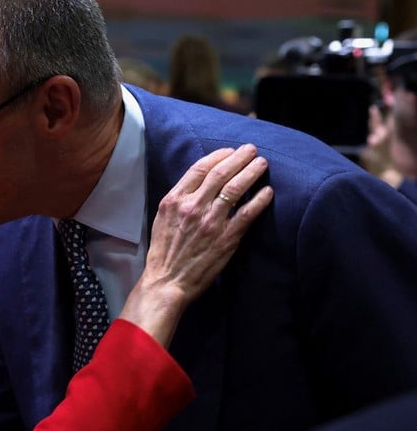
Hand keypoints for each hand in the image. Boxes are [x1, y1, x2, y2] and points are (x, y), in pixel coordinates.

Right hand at [118, 144, 273, 346]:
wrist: (167, 280)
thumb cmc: (165, 251)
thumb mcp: (162, 218)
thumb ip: (179, 199)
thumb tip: (200, 182)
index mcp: (174, 200)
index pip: (199, 168)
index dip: (218, 156)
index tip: (230, 151)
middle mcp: (192, 207)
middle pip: (220, 173)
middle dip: (239, 158)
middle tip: (252, 150)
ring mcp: (210, 222)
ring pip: (235, 188)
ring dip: (252, 172)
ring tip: (262, 164)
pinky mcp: (226, 238)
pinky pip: (247, 213)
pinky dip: (260, 199)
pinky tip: (268, 191)